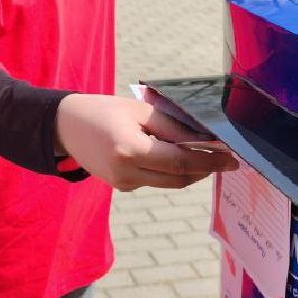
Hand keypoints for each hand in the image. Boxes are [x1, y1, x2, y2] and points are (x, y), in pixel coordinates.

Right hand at [55, 94, 237, 190]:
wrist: (65, 126)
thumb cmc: (103, 110)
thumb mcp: (139, 110)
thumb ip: (173, 127)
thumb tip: (206, 139)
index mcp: (131, 150)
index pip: (182, 161)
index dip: (211, 161)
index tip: (233, 159)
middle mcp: (127, 173)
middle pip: (180, 178)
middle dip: (205, 169)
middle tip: (227, 159)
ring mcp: (123, 184)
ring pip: (169, 182)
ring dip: (190, 170)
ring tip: (207, 155)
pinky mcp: (122, 187)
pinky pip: (155, 180)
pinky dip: (171, 170)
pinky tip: (178, 156)